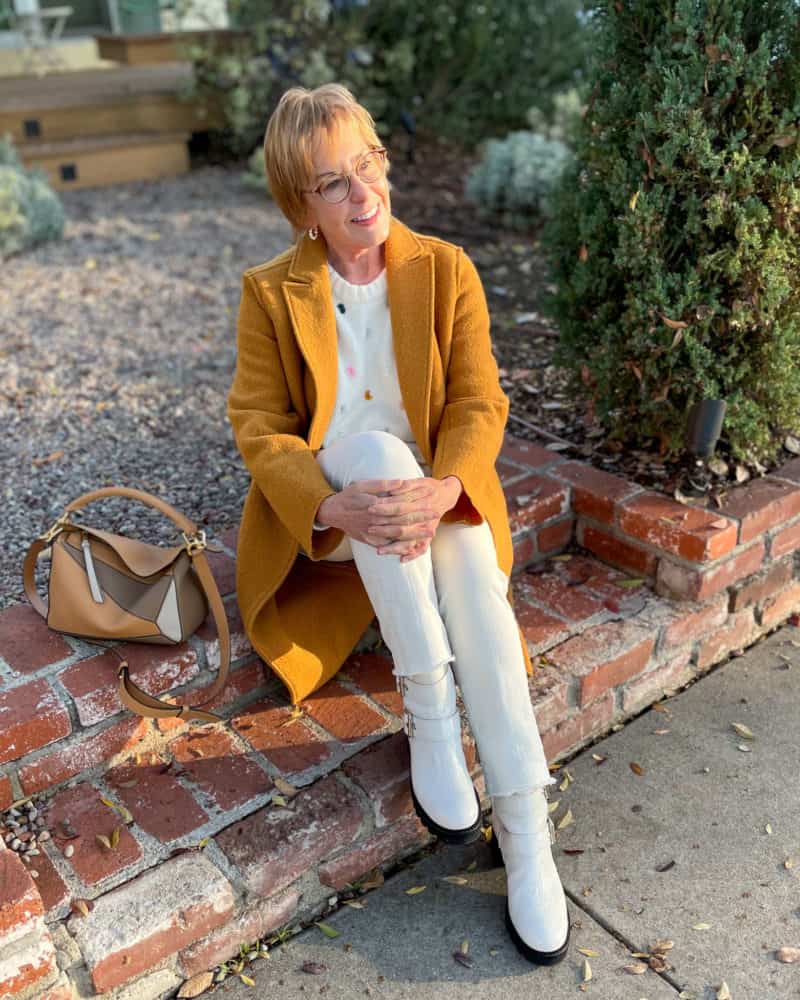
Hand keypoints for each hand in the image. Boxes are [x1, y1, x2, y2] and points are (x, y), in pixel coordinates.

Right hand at [315, 479, 437, 550]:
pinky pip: (388, 545)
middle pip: (403, 520)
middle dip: (421, 519)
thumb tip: (401, 482)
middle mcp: (375, 520)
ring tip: (431, 532)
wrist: (331, 513)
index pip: (401, 504)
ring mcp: (372, 532)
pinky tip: (414, 546)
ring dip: (416, 534)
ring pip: (397, 535)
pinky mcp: (370, 540)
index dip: (417, 503)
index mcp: (375, 505)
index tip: (431, 500)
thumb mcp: (362, 485)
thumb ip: (382, 484)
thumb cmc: (348, 496)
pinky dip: (401, 547)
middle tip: (437, 515)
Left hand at [366, 476, 462, 561]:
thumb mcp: (419, 482)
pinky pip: (422, 548)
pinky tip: (401, 560)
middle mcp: (424, 518)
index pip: (399, 507)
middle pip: (402, 527)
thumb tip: (392, 489)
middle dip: (384, 530)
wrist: (446, 495)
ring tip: (379, 551)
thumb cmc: (429, 487)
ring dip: (395, 547)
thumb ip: (406, 486)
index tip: (370, 508)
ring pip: (410, 541)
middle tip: (369, 530)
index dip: (385, 508)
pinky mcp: (429, 536)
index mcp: (422, 503)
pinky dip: (413, 554)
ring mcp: (427, 529)